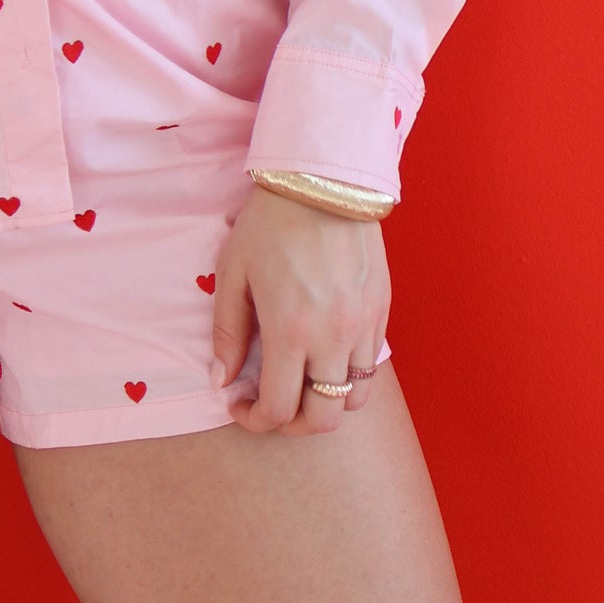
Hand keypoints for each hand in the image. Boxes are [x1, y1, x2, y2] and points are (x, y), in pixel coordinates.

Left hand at [210, 184, 390, 436]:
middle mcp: (333, 338)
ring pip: (355, 398)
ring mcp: (363, 326)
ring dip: (327, 402)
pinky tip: (325, 353)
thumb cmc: (270, 222)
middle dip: (294, 424)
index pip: (280, 409)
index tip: (240, 405)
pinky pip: (371, 364)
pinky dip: (348, 373)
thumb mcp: (234, 273)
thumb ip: (227, 332)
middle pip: (324, 418)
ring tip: (303, 383)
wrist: (324, 178)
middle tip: (273, 406)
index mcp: (291, 331)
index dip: (255, 419)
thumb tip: (222, 380)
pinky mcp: (382, 310)